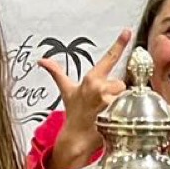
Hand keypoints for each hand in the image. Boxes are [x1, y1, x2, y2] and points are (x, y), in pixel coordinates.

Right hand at [40, 29, 130, 168]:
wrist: (76, 138)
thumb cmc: (74, 113)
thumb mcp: (66, 90)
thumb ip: (56, 72)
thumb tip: (42, 61)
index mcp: (91, 79)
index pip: (108, 58)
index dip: (119, 44)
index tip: (127, 31)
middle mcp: (99, 88)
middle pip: (121, 83)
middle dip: (116, 92)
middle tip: (104, 103)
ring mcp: (107, 101)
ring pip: (125, 95)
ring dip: (121, 102)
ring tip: (108, 111)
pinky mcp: (115, 114)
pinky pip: (127, 107)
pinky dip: (124, 112)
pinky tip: (113, 118)